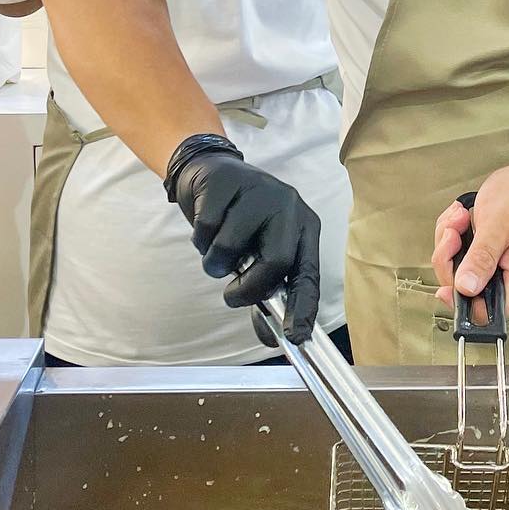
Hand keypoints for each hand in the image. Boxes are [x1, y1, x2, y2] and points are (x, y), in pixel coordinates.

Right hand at [169, 148, 320, 343]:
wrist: (211, 171)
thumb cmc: (239, 220)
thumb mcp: (258, 251)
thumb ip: (263, 289)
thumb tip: (271, 337)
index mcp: (304, 227)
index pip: (308, 273)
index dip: (304, 306)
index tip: (295, 336)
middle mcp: (289, 207)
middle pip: (277, 261)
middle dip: (249, 287)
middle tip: (231, 294)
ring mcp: (260, 190)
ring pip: (232, 246)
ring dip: (215, 261)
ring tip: (216, 249)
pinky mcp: (228, 181)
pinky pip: (207, 227)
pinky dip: (200, 239)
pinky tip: (206, 226)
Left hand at [431, 160, 508, 317]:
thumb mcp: (499, 225)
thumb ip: (482, 257)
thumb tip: (466, 288)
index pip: (489, 311)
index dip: (465, 306)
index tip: (446, 288)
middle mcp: (504, 274)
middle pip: (463, 287)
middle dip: (450, 258)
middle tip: (455, 232)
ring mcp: (491, 262)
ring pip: (454, 266)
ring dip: (449, 240)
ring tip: (460, 217)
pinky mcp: (481, 250)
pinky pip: (454, 250)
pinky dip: (451, 232)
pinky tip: (461, 216)